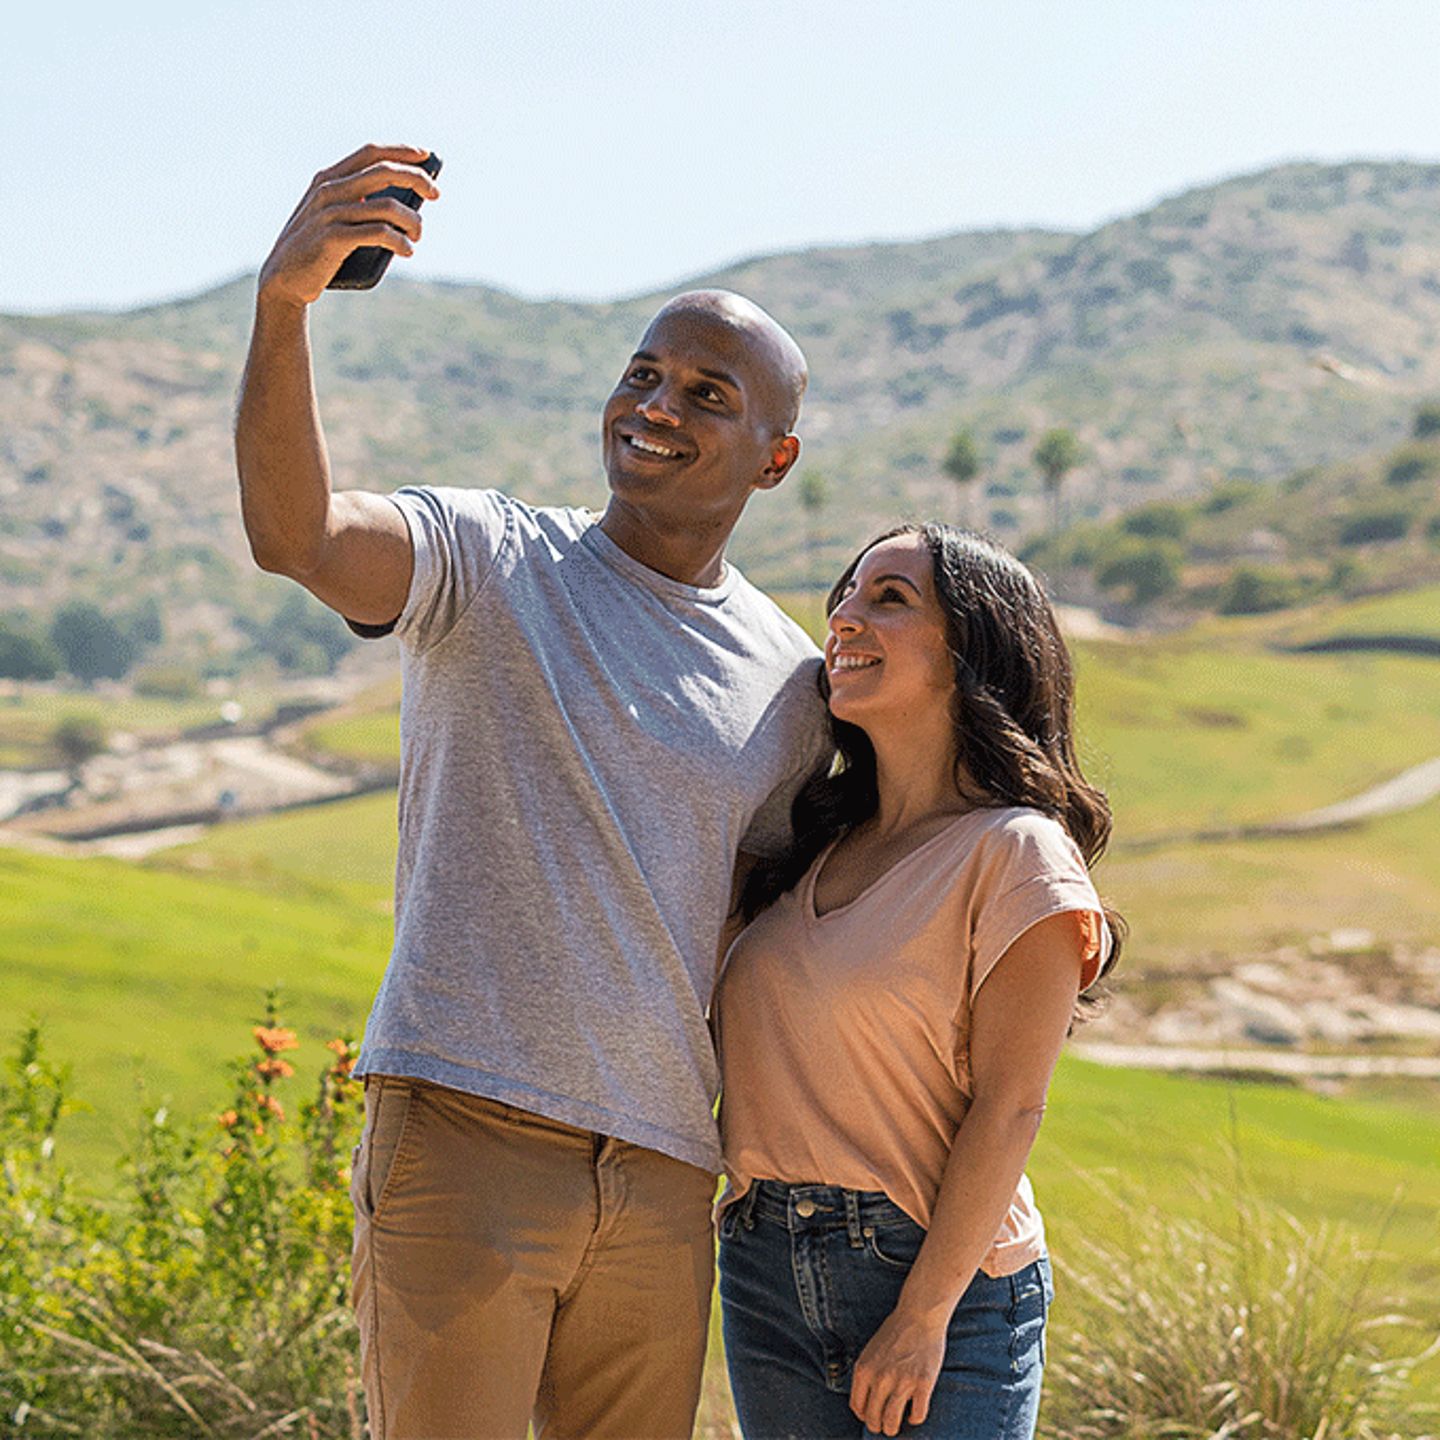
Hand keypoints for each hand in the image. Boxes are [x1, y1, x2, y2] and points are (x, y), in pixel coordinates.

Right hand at [257, 143, 440, 309]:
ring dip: (412, 220)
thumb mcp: (332, 216)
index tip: (427, 156)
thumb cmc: (317, 248)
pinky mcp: (333, 239)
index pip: (370, 153)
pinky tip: (407, 250)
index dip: (400, 151)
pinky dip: (399, 241)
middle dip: (417, 178)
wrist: (284, 279)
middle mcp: (328, 190)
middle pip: (383, 172)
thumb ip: (357, 203)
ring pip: (386, 206)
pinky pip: (378, 233)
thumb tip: (403, 203)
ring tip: (418, 235)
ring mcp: (329, 214)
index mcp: (328, 178)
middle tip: (436, 194)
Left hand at [849, 1308, 946, 1434]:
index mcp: (864, 1369)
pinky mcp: (923, 1383)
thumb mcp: (870, 1351)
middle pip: (873, 1418)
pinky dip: (915, 1419)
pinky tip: (914, 1414)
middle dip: (878, 1426)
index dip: (864, 1416)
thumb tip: (866, 1404)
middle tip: (884, 1427)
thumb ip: (867, 1375)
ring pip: (892, 1421)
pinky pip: (917, 1414)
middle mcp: (880, 1378)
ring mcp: (902, 1381)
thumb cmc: (895, 1331)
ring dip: (892, 1428)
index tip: (870, 1417)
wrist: (919, 1315)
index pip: (857, 1407)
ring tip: (895, 1427)